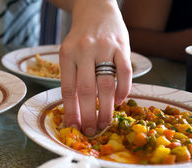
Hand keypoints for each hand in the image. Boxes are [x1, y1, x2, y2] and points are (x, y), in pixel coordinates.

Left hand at [59, 0, 131, 135]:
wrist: (96, 9)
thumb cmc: (81, 38)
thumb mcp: (69, 54)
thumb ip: (73, 77)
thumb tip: (77, 111)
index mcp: (67, 55)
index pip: (68, 89)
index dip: (71, 111)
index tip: (74, 127)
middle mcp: (84, 51)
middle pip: (87, 90)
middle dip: (89, 115)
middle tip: (91, 131)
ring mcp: (104, 48)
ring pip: (106, 84)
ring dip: (107, 108)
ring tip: (105, 122)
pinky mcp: (122, 46)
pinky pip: (125, 73)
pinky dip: (123, 90)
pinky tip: (120, 102)